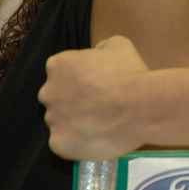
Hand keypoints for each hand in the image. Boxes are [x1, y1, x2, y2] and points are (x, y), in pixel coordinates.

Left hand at [39, 36, 148, 159]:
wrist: (140, 108)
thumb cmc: (130, 74)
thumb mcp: (120, 45)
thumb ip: (100, 48)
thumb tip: (97, 54)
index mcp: (58, 65)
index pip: (62, 70)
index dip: (81, 77)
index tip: (97, 82)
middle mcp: (48, 92)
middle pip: (57, 96)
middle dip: (73, 100)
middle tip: (100, 104)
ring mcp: (52, 120)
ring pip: (61, 121)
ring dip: (76, 121)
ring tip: (103, 123)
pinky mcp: (58, 144)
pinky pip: (65, 143)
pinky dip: (79, 142)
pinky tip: (99, 137)